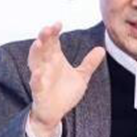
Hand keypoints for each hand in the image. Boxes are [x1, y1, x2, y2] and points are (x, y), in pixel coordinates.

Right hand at [27, 22, 105, 136]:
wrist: (56, 113)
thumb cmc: (65, 93)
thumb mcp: (81, 77)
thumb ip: (89, 63)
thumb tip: (101, 49)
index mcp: (55, 59)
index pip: (53, 41)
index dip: (54, 32)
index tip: (59, 23)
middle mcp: (46, 65)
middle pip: (42, 48)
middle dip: (44, 37)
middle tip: (48, 28)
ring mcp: (40, 77)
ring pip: (34, 62)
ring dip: (35, 52)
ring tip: (38, 43)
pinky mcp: (39, 91)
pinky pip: (35, 83)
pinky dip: (36, 78)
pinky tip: (38, 72)